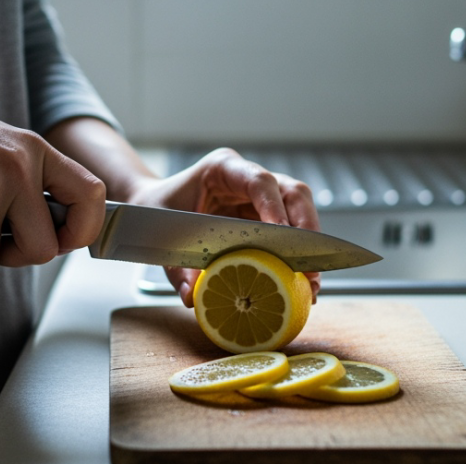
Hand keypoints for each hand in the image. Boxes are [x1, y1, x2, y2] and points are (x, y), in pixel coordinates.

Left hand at [124, 148, 322, 307]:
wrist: (154, 209)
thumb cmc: (157, 211)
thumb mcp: (161, 236)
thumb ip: (176, 267)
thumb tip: (193, 296)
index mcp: (222, 168)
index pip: (258, 180)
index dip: (275, 207)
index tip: (283, 236)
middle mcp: (247, 178)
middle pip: (292, 192)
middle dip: (307, 230)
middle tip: (309, 268)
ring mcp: (261, 196)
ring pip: (300, 210)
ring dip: (309, 246)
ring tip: (311, 282)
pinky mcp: (266, 216)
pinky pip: (292, 231)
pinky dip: (298, 255)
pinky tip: (301, 282)